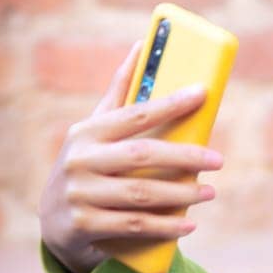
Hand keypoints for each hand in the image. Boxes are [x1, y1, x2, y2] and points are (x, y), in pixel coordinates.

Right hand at [38, 40, 221, 272]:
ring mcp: (81, 194)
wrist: (55, 222)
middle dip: (184, 156)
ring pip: (141, 194)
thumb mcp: (95, 131)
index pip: (135, 113)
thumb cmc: (87, 166)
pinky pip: (134, 225)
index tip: (202, 93)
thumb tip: (143, 45)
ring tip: (210, 193)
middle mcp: (81, 160)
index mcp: (87, 132)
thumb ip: (120, 93)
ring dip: (181, 195)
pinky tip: (190, 225)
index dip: (169, 103)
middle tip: (218, 160)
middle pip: (142, 155)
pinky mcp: (85, 225)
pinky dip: (166, 227)